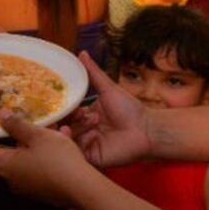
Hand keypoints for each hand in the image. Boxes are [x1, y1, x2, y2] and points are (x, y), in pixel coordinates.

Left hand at [0, 110, 92, 206]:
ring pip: (21, 158)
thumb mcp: (37, 135)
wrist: (82, 189)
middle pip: (2, 153)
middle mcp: (11, 178)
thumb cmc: (57, 160)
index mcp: (5, 164)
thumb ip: (17, 125)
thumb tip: (0, 115)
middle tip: (4, 121)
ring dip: (28, 143)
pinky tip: (57, 140)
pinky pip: (35, 165)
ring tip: (41, 126)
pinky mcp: (40, 189)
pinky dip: (41, 152)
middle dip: (6, 136)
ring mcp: (26, 186)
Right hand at [69, 52, 150, 167]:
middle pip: (64, 126)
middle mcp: (84, 129)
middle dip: (65, 121)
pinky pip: (78, 152)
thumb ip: (93, 73)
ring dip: (75, 130)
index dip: (63, 109)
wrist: (145, 129)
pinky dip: (80, 142)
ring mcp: (87, 144)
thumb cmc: (130, 109)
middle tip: (72, 116)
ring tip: (87, 124)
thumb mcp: (108, 88)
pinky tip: (89, 136)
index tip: (63, 104)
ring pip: (69, 139)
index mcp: (85, 114)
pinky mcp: (92, 157)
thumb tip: (81, 53)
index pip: (66, 112)